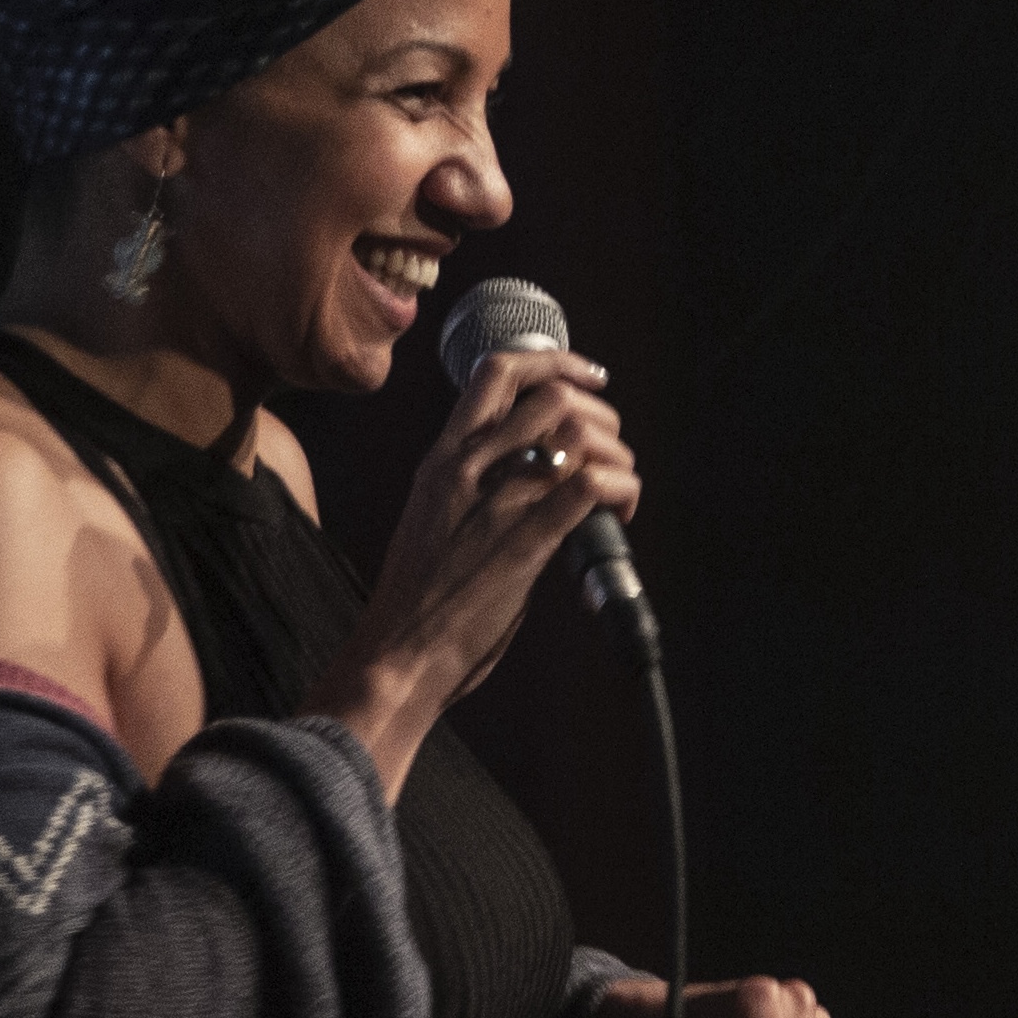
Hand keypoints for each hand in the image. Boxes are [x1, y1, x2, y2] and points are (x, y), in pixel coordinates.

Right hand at [304, 347, 638, 798]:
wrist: (396, 656)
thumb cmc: (416, 599)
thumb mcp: (434, 518)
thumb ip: (476, 487)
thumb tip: (533, 473)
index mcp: (442, 460)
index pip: (497, 373)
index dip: (554, 361)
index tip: (588, 377)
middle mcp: (467, 470)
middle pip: (550, 395)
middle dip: (600, 414)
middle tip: (610, 451)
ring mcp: (495, 505)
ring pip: (574, 434)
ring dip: (615, 453)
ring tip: (619, 487)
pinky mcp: (523, 546)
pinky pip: (585, 490)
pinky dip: (618, 489)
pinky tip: (621, 511)